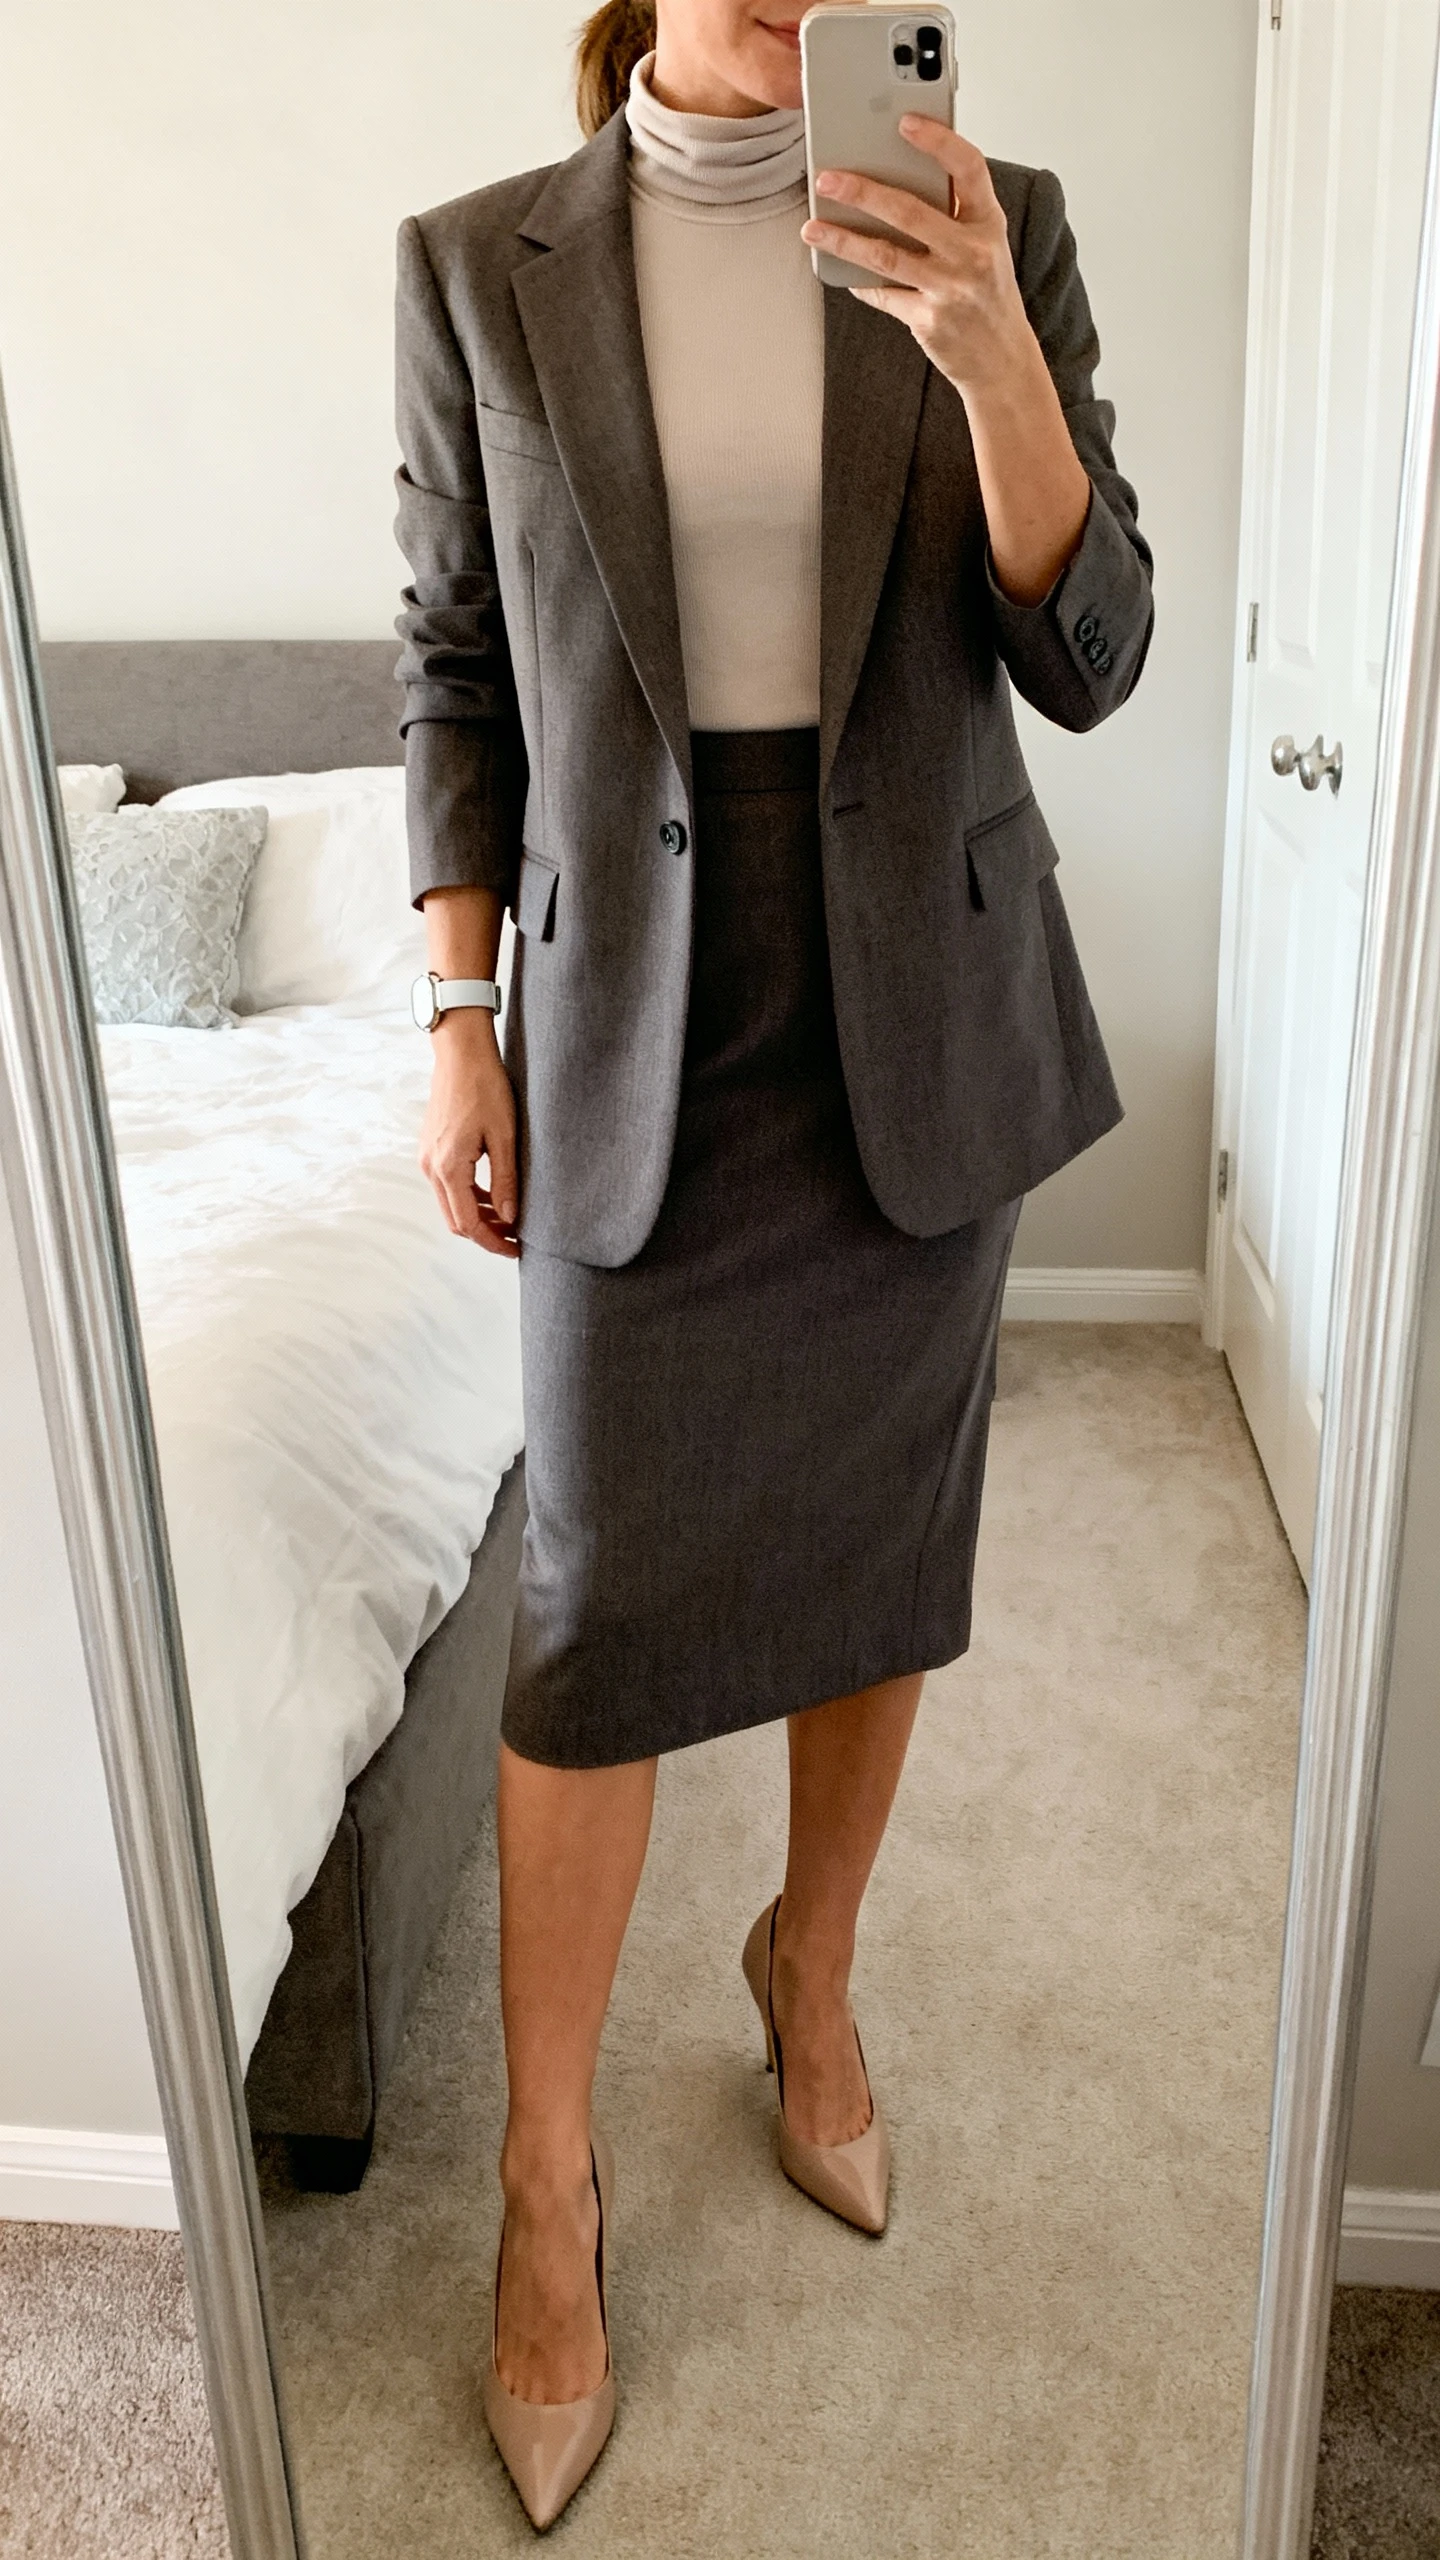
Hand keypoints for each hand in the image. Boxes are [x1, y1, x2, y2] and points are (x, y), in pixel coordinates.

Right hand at [418, 1012, 519, 1257]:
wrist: (461, 1053)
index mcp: (449, 1167)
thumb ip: (506, 1180)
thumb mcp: (504, 1136)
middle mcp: (431, 1166)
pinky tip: (492, 1194)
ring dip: (477, 1215)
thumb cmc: (485, 1087)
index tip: (514, 1248)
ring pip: (450, 1204)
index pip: (468, 1223)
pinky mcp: (431, 1149)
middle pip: (455, 1220)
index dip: (492, 1242)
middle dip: (484, 1233)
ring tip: (508, 1216)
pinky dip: (468, 1196)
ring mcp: (427, 1158)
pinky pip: (447, 1185)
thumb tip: (510, 1217)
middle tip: (515, 1237)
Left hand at [803, 119, 1031, 399]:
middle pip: (910, 211)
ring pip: (885, 255)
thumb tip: (896, 175)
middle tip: (826, 178)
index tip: (905, 121)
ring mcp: (951, 289)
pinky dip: (860, 282)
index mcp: (989, 223)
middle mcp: (973, 254)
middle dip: (862, 191)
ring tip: (812, 228)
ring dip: (842, 240)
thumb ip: (955, 212)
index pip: (969, 168)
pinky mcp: (929, 321)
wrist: (1002, 359)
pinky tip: (840, 271)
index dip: (938, 141)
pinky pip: (883, 294)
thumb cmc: (986, 292)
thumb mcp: (985, 246)